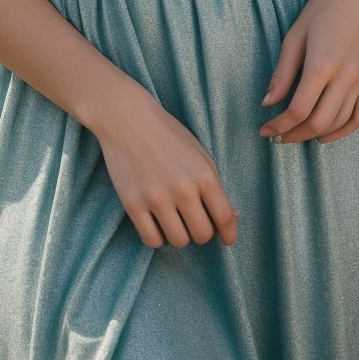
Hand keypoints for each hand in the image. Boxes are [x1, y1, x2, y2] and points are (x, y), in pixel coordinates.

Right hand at [92, 87, 239, 249]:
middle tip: (194, 221)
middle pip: (202, 234)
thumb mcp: (199, 154)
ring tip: (174, 220)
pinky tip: (156, 222)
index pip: (225, 218)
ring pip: (179, 241)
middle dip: (201, 232)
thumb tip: (232, 219)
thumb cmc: (167, 134)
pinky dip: (157, 237)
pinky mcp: (132, 204)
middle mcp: (182, 188)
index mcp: (204, 174)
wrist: (127, 118)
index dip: (229, 234)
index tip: (227, 239)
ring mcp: (156, 197)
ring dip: (180, 235)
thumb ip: (214, 185)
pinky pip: (152, 240)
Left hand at [259, 0, 358, 144]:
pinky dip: (342, 132)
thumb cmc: (320, 10)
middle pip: (318, 122)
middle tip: (276, 137)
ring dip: (314, 135)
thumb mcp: (294, 36)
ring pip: (338, 123)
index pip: (297, 109)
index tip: (264, 130)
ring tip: (294, 134)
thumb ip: (282, 73)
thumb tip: (267, 104)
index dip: (278, 125)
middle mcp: (345, 76)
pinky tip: (324, 135)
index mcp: (321, 64)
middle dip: (293, 135)